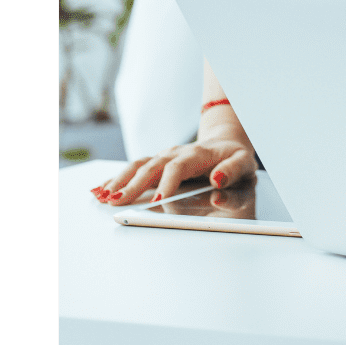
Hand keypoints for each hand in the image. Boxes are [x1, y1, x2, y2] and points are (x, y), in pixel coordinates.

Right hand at [93, 106, 255, 204]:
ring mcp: (165, 156)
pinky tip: (101, 189)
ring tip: (102, 196)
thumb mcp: (244, 163)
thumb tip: (217, 181)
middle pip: (152, 166)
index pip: (178, 166)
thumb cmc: (235, 157)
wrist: (227, 143)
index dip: (168, 182)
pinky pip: (134, 168)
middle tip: (118, 202)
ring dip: (119, 180)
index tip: (158, 200)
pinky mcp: (158, 162)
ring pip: (138, 166)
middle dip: (133, 185)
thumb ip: (232, 172)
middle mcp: (177, 152)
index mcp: (198, 154)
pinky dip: (117, 178)